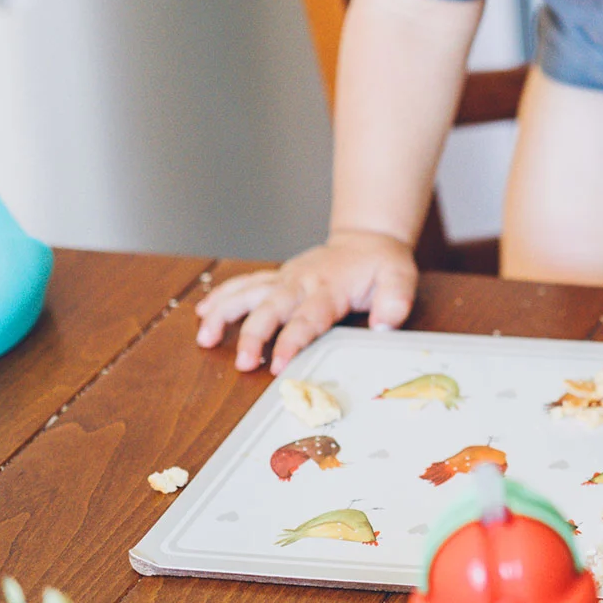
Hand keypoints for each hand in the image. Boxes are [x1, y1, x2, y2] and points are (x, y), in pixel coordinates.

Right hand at [194, 229, 417, 373]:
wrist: (368, 238)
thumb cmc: (381, 264)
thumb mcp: (400, 277)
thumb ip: (395, 301)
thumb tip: (385, 324)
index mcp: (330, 288)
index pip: (308, 318)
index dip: (293, 341)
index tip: (279, 364)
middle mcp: (301, 282)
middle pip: (271, 308)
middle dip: (254, 335)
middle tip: (243, 362)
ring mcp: (286, 278)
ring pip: (248, 292)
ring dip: (224, 313)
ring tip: (205, 337)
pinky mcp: (277, 278)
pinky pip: (245, 284)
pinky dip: (222, 295)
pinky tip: (202, 312)